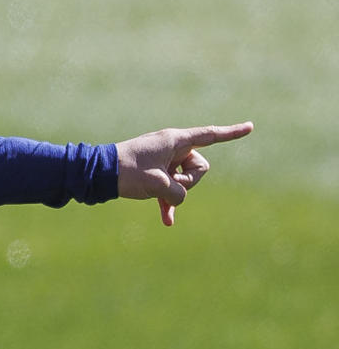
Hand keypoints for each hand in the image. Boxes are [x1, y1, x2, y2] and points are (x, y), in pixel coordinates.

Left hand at [115, 122, 252, 225]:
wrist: (97, 174)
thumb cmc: (127, 172)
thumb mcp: (158, 184)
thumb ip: (177, 193)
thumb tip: (176, 201)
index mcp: (175, 140)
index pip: (210, 135)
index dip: (231, 133)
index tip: (250, 127)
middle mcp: (171, 147)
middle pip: (199, 167)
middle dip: (188, 180)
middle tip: (167, 183)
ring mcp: (162, 160)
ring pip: (184, 180)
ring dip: (174, 192)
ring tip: (155, 194)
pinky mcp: (153, 173)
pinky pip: (169, 188)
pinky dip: (167, 202)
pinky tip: (167, 221)